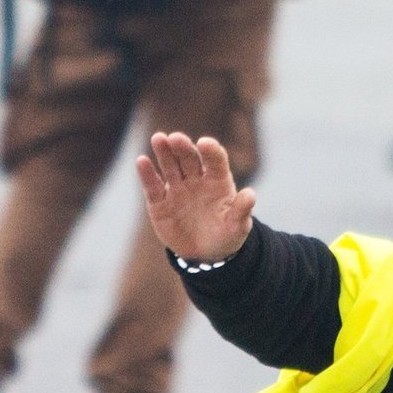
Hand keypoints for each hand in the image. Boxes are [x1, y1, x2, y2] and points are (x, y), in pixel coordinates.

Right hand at [136, 132, 255, 263]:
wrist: (204, 254)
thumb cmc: (225, 235)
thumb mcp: (237, 227)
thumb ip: (242, 211)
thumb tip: (250, 195)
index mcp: (218, 180)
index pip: (215, 159)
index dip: (211, 150)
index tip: (205, 143)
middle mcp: (196, 178)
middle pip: (189, 157)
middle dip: (183, 147)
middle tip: (175, 138)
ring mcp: (177, 188)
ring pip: (170, 165)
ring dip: (164, 152)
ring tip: (158, 138)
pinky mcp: (159, 201)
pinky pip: (153, 185)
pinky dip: (147, 173)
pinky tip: (141, 161)